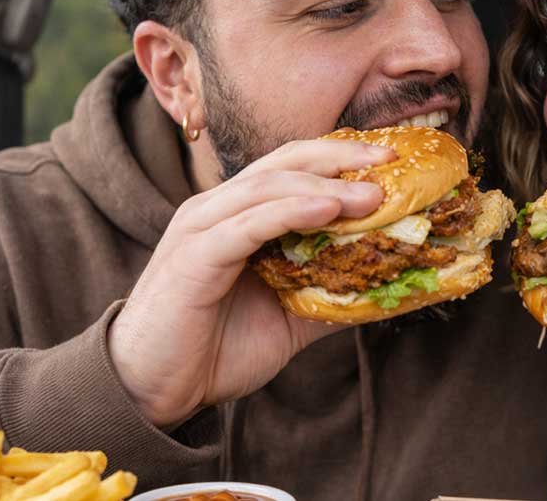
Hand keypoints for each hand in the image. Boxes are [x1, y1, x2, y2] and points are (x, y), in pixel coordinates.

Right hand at [108, 139, 394, 426]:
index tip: (395, 161)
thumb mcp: (291, 317)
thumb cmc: (215, 349)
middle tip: (393, 159)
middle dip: (343, 156)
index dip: (344, 159)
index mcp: (239, 213)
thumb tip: (391, 290)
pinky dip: (291, 212)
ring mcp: (202, 227)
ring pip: (271, 186)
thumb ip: (333, 296)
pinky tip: (329, 211)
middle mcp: (218, 208)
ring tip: (373, 195)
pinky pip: (249, 224)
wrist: (151, 390)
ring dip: (327, 186)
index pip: (296, 167)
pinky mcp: (194, 256)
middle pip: (286, 161)